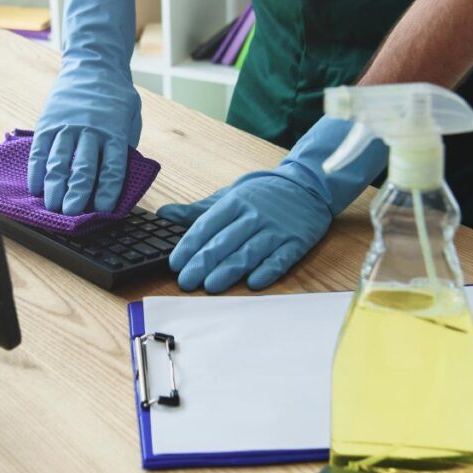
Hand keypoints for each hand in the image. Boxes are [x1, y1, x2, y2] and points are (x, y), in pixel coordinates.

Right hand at [28, 0, 140, 215]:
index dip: (107, 190)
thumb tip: (117, 179)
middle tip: (71, 214)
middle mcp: (90, 130)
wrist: (93, 64)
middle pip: (83, 167)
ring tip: (51, 206)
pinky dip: (37, 170)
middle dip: (76, 193)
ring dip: (54, 186)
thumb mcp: (130, 118)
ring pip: (59, 160)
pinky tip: (36, 187)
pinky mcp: (48, 122)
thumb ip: (124, 146)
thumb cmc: (115, 97)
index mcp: (115, 131)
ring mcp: (67, 125)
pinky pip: (40, 150)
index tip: (103, 210)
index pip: (112, 166)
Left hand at [159, 117, 387, 292]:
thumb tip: (164, 214)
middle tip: (186, 281)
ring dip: (229, 270)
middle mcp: (254, 215)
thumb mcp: (229, 196)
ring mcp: (276, 229)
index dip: (190, 245)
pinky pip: (280, 258)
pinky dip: (267, 270)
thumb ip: (197, 210)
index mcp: (235, 202)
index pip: (207, 225)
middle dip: (203, 263)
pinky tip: (254, 283)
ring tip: (210, 286)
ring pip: (249, 252)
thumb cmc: (262, 195)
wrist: (308, 186)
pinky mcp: (297, 242)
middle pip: (225, 241)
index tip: (175, 263)